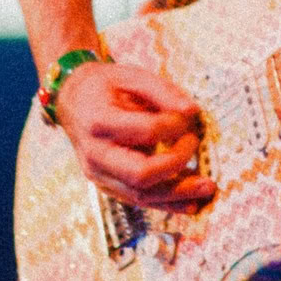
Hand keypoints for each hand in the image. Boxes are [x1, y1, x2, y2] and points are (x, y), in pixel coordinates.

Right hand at [53, 59, 215, 212]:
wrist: (73, 102)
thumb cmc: (105, 87)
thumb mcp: (131, 76)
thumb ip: (162, 91)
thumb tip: (192, 111)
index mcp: (99, 122)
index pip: (145, 131)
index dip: (173, 125)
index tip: (188, 115)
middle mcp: (96, 155)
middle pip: (140, 175)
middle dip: (177, 166)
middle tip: (197, 146)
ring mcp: (99, 175)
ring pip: (141, 195)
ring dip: (178, 195)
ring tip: (207, 190)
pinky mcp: (107, 186)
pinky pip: (139, 200)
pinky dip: (167, 204)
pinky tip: (191, 203)